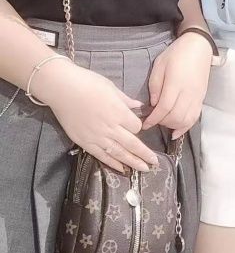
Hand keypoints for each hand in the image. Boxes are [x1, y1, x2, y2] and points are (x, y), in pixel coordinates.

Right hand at [36, 59, 157, 172]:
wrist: (61, 88)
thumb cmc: (87, 83)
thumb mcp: (111, 87)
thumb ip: (126, 100)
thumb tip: (139, 106)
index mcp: (118, 112)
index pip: (136, 126)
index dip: (138, 126)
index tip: (136, 125)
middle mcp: (110, 127)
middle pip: (132, 144)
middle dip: (145, 154)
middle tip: (154, 162)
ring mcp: (97, 137)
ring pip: (119, 153)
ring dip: (133, 162)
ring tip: (144, 169)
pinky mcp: (85, 142)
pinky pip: (102, 156)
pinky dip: (113, 163)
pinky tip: (123, 169)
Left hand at [142, 33, 212, 137]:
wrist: (199, 47)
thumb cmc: (176, 53)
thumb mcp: (160, 64)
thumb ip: (155, 85)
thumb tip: (153, 104)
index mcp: (176, 83)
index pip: (164, 107)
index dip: (153, 119)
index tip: (144, 124)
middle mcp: (188, 93)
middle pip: (175, 117)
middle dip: (162, 122)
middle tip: (153, 119)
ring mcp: (197, 97)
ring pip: (186, 120)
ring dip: (173, 126)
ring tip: (163, 122)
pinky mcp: (201, 99)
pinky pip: (194, 118)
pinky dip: (185, 127)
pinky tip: (176, 132)